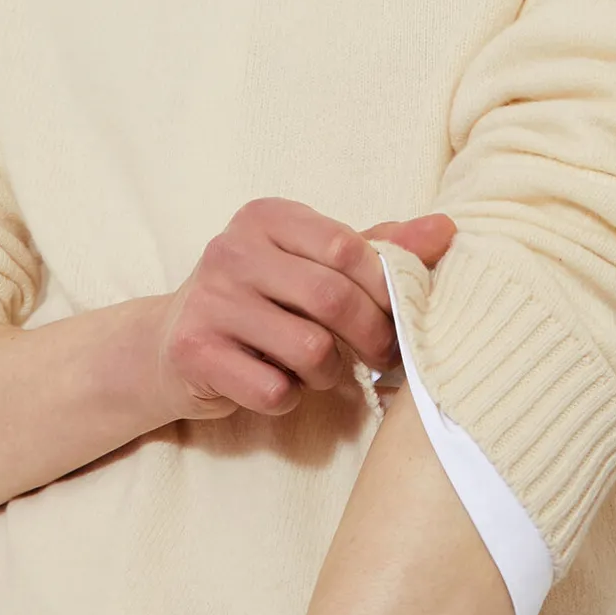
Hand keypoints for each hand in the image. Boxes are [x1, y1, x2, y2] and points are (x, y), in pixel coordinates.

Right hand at [150, 197, 454, 421]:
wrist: (169, 345)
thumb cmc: (262, 299)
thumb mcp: (314, 263)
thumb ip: (378, 247)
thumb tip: (447, 228)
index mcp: (267, 217)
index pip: (346, 247)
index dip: (385, 288)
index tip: (402, 314)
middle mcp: (232, 250)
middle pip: (332, 297)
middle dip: (371, 336)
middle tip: (382, 355)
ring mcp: (209, 301)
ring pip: (309, 348)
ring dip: (329, 372)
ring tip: (321, 369)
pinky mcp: (194, 353)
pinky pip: (273, 388)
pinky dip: (290, 397)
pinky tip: (279, 384)